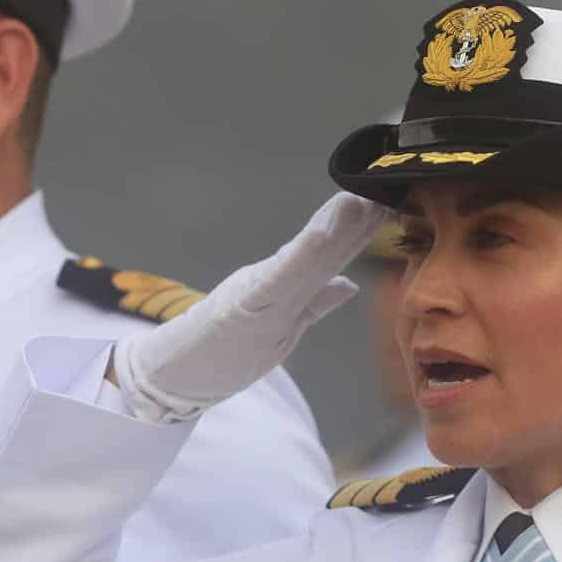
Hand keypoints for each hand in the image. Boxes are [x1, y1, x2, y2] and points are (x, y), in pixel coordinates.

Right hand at [113, 192, 390, 422]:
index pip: (329, 258)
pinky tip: (321, 235)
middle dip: (355, 223)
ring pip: (305, 260)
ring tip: (359, 202)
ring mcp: (258, 295)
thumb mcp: (279, 327)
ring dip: (333, 231)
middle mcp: (274, 283)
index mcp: (284, 289)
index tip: (388, 204)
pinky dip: (301, 256)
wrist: (172, 373)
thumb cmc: (223, 351)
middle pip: (323, 252)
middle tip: (387, 188)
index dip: (359, 232)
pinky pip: (278, 280)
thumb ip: (312, 303)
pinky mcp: (242, 307)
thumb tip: (348, 285)